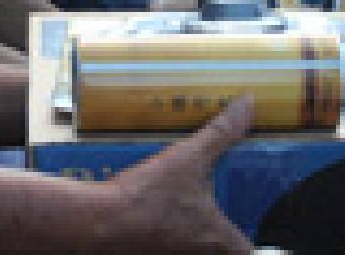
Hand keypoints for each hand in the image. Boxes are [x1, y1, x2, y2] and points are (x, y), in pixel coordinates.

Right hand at [107, 95, 254, 252]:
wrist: (96, 222)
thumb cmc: (147, 196)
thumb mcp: (190, 157)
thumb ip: (222, 132)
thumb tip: (248, 103)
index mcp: (217, 239)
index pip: (246, 249)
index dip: (248, 234)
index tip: (245, 217)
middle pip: (220, 250)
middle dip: (217, 230)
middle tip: (214, 205)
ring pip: (191, 249)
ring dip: (190, 232)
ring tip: (184, 206)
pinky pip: (165, 248)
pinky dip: (164, 235)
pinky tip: (155, 212)